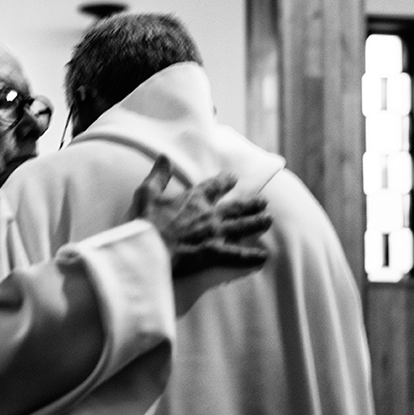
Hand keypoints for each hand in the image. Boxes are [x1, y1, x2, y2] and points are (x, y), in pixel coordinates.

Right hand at [130, 156, 272, 276]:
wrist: (146, 249)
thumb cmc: (145, 222)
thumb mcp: (146, 194)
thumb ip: (159, 175)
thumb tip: (165, 157)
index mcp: (193, 199)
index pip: (214, 186)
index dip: (225, 181)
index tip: (233, 178)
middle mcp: (209, 213)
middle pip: (236, 206)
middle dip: (251, 203)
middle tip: (263, 202)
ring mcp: (214, 233)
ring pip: (242, 226)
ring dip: (257, 223)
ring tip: (268, 220)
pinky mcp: (213, 253)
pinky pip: (237, 255)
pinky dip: (251, 257)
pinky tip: (263, 257)